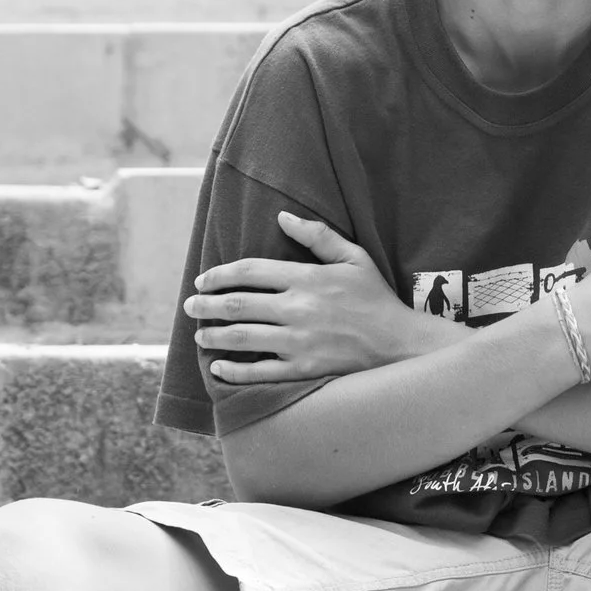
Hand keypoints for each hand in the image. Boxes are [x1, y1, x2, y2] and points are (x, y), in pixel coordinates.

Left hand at [186, 212, 417, 383]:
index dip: (219, 274)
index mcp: (307, 278)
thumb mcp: (354, 258)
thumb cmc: (376, 299)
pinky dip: (234, 372)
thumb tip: (283, 218)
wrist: (400, 345)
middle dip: (206, 305)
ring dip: (214, 336)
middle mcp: (298, 309)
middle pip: (237, 305)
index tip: (203, 279)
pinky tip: (219, 368)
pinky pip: (260, 373)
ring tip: (201, 335)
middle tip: (190, 305)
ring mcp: (299, 343)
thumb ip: (318, 236)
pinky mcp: (304, 370)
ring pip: (242, 338)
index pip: (250, 271)